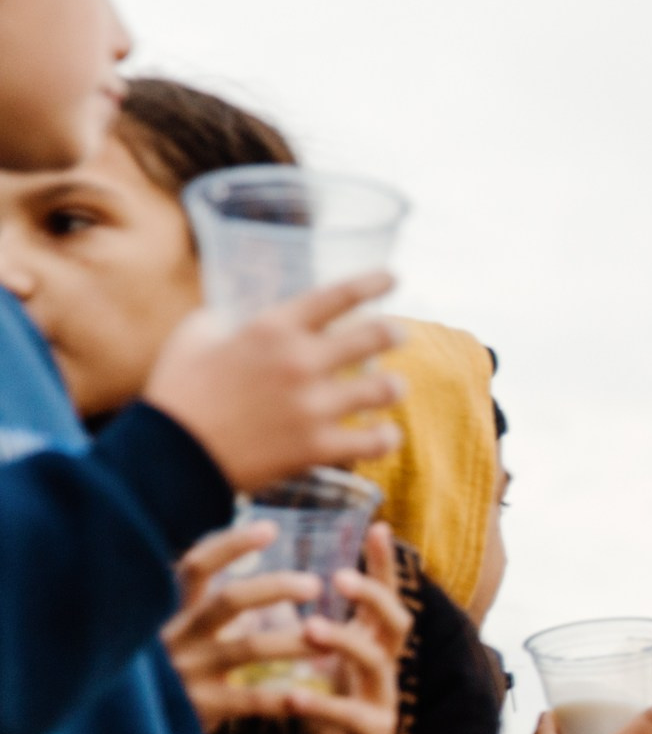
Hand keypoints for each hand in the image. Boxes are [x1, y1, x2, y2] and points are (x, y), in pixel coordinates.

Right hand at [144, 273, 404, 494]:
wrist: (172, 456)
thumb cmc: (179, 391)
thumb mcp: (195, 335)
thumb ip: (228, 318)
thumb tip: (242, 313)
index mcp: (272, 328)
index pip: (336, 296)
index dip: (371, 283)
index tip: (393, 277)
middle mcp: (301, 362)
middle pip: (373, 336)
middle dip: (391, 333)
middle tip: (398, 334)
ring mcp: (314, 406)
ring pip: (384, 389)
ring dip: (392, 386)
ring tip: (392, 387)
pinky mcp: (319, 447)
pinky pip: (375, 441)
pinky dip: (384, 437)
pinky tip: (385, 433)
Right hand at [163, 521, 320, 731]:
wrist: (127, 731)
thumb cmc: (166, 674)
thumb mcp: (178, 635)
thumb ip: (208, 611)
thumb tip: (256, 582)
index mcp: (173, 612)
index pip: (197, 567)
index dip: (231, 545)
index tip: (269, 527)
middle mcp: (176, 635)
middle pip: (228, 601)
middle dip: (274, 589)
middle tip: (314, 584)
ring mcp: (186, 671)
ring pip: (247, 649)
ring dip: (293, 642)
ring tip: (331, 642)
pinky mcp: (197, 708)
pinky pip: (247, 700)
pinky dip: (279, 698)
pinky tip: (307, 697)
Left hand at [286, 524, 409, 733]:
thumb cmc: (332, 714)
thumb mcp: (324, 667)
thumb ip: (310, 630)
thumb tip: (279, 588)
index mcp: (374, 646)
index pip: (385, 597)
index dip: (384, 565)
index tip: (376, 527)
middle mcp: (386, 668)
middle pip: (396, 622)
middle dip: (372, 596)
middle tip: (340, 577)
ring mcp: (384, 701)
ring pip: (376, 663)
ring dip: (344, 642)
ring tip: (311, 628)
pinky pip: (351, 716)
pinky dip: (322, 704)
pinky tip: (294, 695)